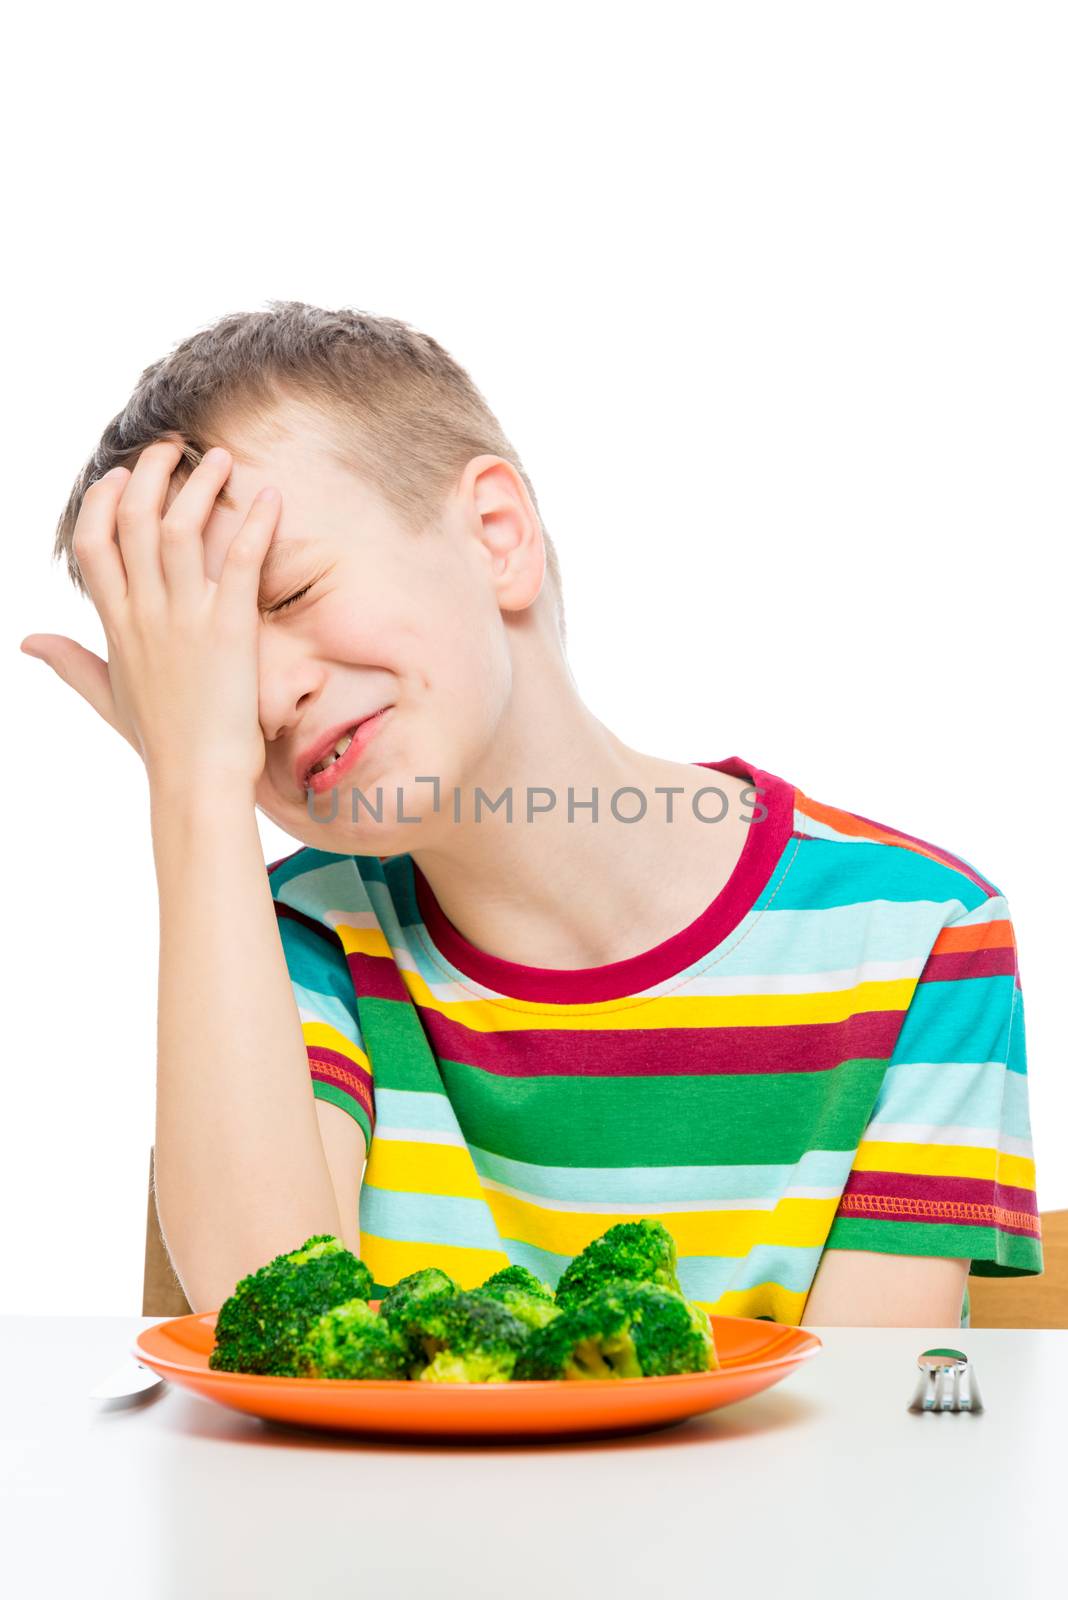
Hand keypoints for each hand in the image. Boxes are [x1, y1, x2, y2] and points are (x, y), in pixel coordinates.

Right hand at [21, 439, 280, 793]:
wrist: (196, 782)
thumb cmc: (160, 745)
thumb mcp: (107, 697)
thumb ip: (72, 662)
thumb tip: (30, 640)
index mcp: (116, 625)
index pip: (92, 543)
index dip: (103, 501)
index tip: (120, 476)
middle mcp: (144, 614)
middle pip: (133, 521)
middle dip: (151, 474)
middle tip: (174, 450)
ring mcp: (184, 619)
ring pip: (179, 529)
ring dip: (200, 486)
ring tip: (222, 459)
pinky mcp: (228, 629)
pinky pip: (238, 561)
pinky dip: (255, 524)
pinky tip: (269, 496)